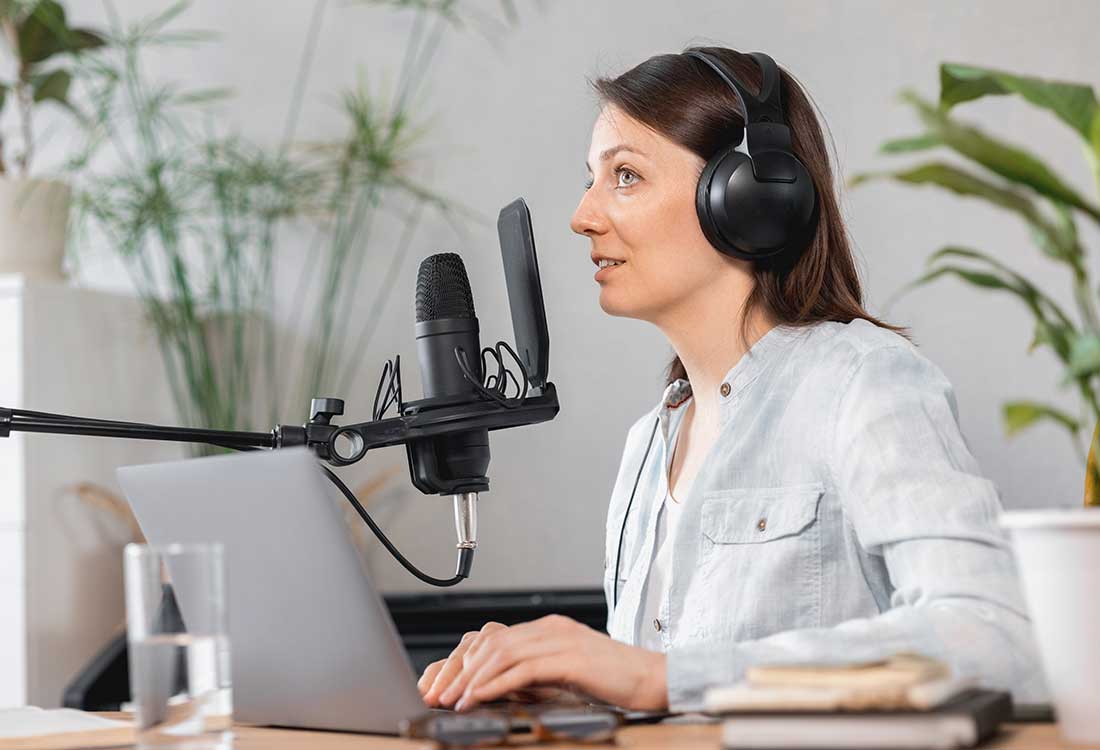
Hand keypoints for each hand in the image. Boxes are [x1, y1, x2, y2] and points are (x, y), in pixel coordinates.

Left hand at [416, 615, 667, 711]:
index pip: (492, 638)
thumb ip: (534, 676)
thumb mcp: (565, 677)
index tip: (438, 683)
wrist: (654, 680)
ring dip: (469, 678)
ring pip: (500, 652)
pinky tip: (477, 700)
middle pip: (488, 641)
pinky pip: (521, 669)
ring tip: (450, 700)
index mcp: (548, 629)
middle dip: (456, 668)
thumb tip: (496, 689)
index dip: (460, 660)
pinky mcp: (569, 657)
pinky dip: (493, 685)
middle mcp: (550, 628)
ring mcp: (560, 639)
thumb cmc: (614, 683)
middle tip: (434, 692)